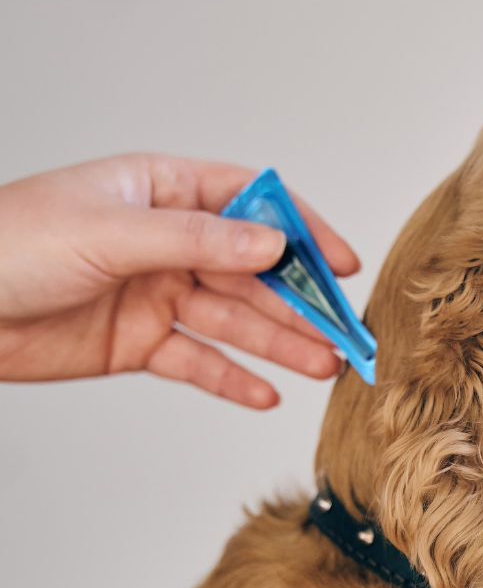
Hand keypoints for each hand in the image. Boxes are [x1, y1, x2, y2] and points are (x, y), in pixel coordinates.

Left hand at [0, 154, 360, 407]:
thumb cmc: (9, 246)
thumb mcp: (111, 232)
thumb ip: (198, 239)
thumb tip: (274, 243)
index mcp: (161, 193)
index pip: (249, 204)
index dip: (300, 231)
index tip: (339, 263)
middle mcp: (166, 243)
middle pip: (251, 271)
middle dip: (299, 302)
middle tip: (343, 332)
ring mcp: (156, 294)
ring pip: (234, 320)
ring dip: (280, 345)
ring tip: (323, 367)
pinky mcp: (140, 343)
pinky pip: (198, 362)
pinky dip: (232, 380)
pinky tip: (266, 394)